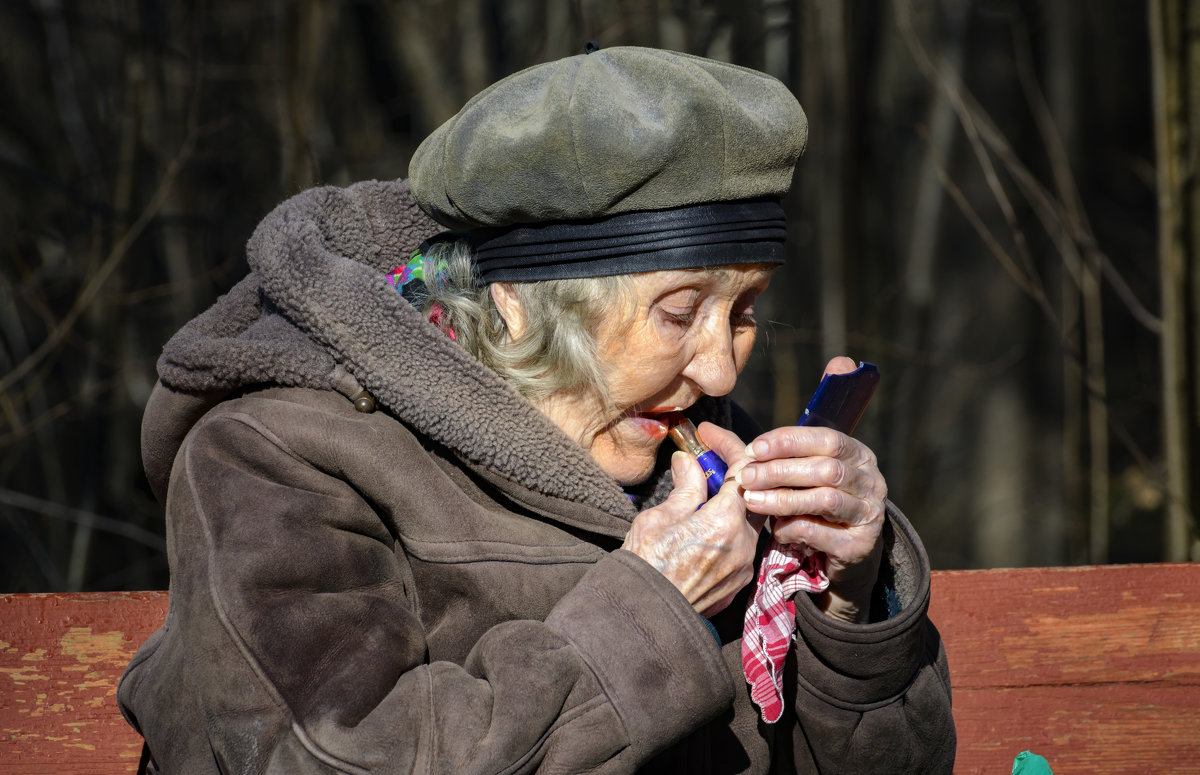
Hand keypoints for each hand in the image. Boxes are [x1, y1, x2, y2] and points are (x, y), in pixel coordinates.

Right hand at [621, 432, 761, 616]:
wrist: (643, 619)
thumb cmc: (645, 567)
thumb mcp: (659, 518)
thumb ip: (685, 488)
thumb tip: (689, 461)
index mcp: (725, 521)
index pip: (743, 469)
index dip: (727, 445)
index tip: (707, 435)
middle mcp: (744, 543)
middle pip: (753, 494)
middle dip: (733, 473)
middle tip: (707, 461)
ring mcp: (744, 566)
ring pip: (748, 521)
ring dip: (730, 503)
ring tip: (701, 494)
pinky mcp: (738, 583)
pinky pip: (741, 546)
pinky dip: (728, 529)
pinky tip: (704, 526)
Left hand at [729, 356, 886, 623]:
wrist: (840, 554)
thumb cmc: (808, 502)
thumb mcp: (789, 472)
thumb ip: (755, 452)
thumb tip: (705, 429)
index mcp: (856, 453)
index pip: (825, 438)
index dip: (788, 442)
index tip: (754, 449)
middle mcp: (870, 479)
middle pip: (825, 468)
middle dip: (781, 472)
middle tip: (746, 478)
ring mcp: (869, 513)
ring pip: (825, 499)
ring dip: (784, 499)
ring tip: (753, 502)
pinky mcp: (860, 545)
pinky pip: (825, 534)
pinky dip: (796, 529)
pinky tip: (777, 531)